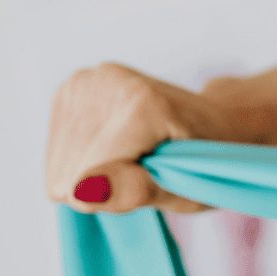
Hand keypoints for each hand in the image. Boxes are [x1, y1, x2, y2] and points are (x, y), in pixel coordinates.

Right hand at [45, 63, 268, 213]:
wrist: (219, 121)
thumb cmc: (210, 163)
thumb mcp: (187, 190)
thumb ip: (135, 191)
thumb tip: (82, 191)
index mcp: (141, 103)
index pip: (88, 180)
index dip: (118, 195)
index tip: (157, 177)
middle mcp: (106, 81)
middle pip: (68, 173)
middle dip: (105, 185)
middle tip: (148, 168)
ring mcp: (86, 80)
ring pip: (59, 165)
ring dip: (94, 174)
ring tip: (135, 156)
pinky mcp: (72, 87)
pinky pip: (57, 151)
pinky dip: (85, 160)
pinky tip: (117, 147)